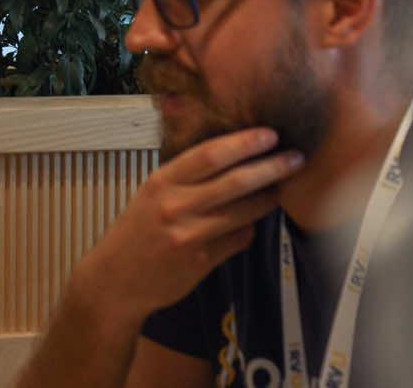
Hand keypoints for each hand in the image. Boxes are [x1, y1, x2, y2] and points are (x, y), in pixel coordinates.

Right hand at [74, 127, 302, 326]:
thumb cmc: (137, 231)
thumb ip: (185, 177)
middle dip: (271, 167)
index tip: (270, 134)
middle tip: (295, 158)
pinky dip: (249, 229)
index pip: (209, 154)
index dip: (244, 143)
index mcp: (161, 182)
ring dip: (269, 198)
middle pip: (234, 181)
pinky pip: (238, 240)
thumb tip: (232, 157)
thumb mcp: (151, 193)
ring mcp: (188, 235)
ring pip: (243, 212)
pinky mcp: (200, 261)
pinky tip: (251, 223)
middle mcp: (175, 206)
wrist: (116, 278)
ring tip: (283, 188)